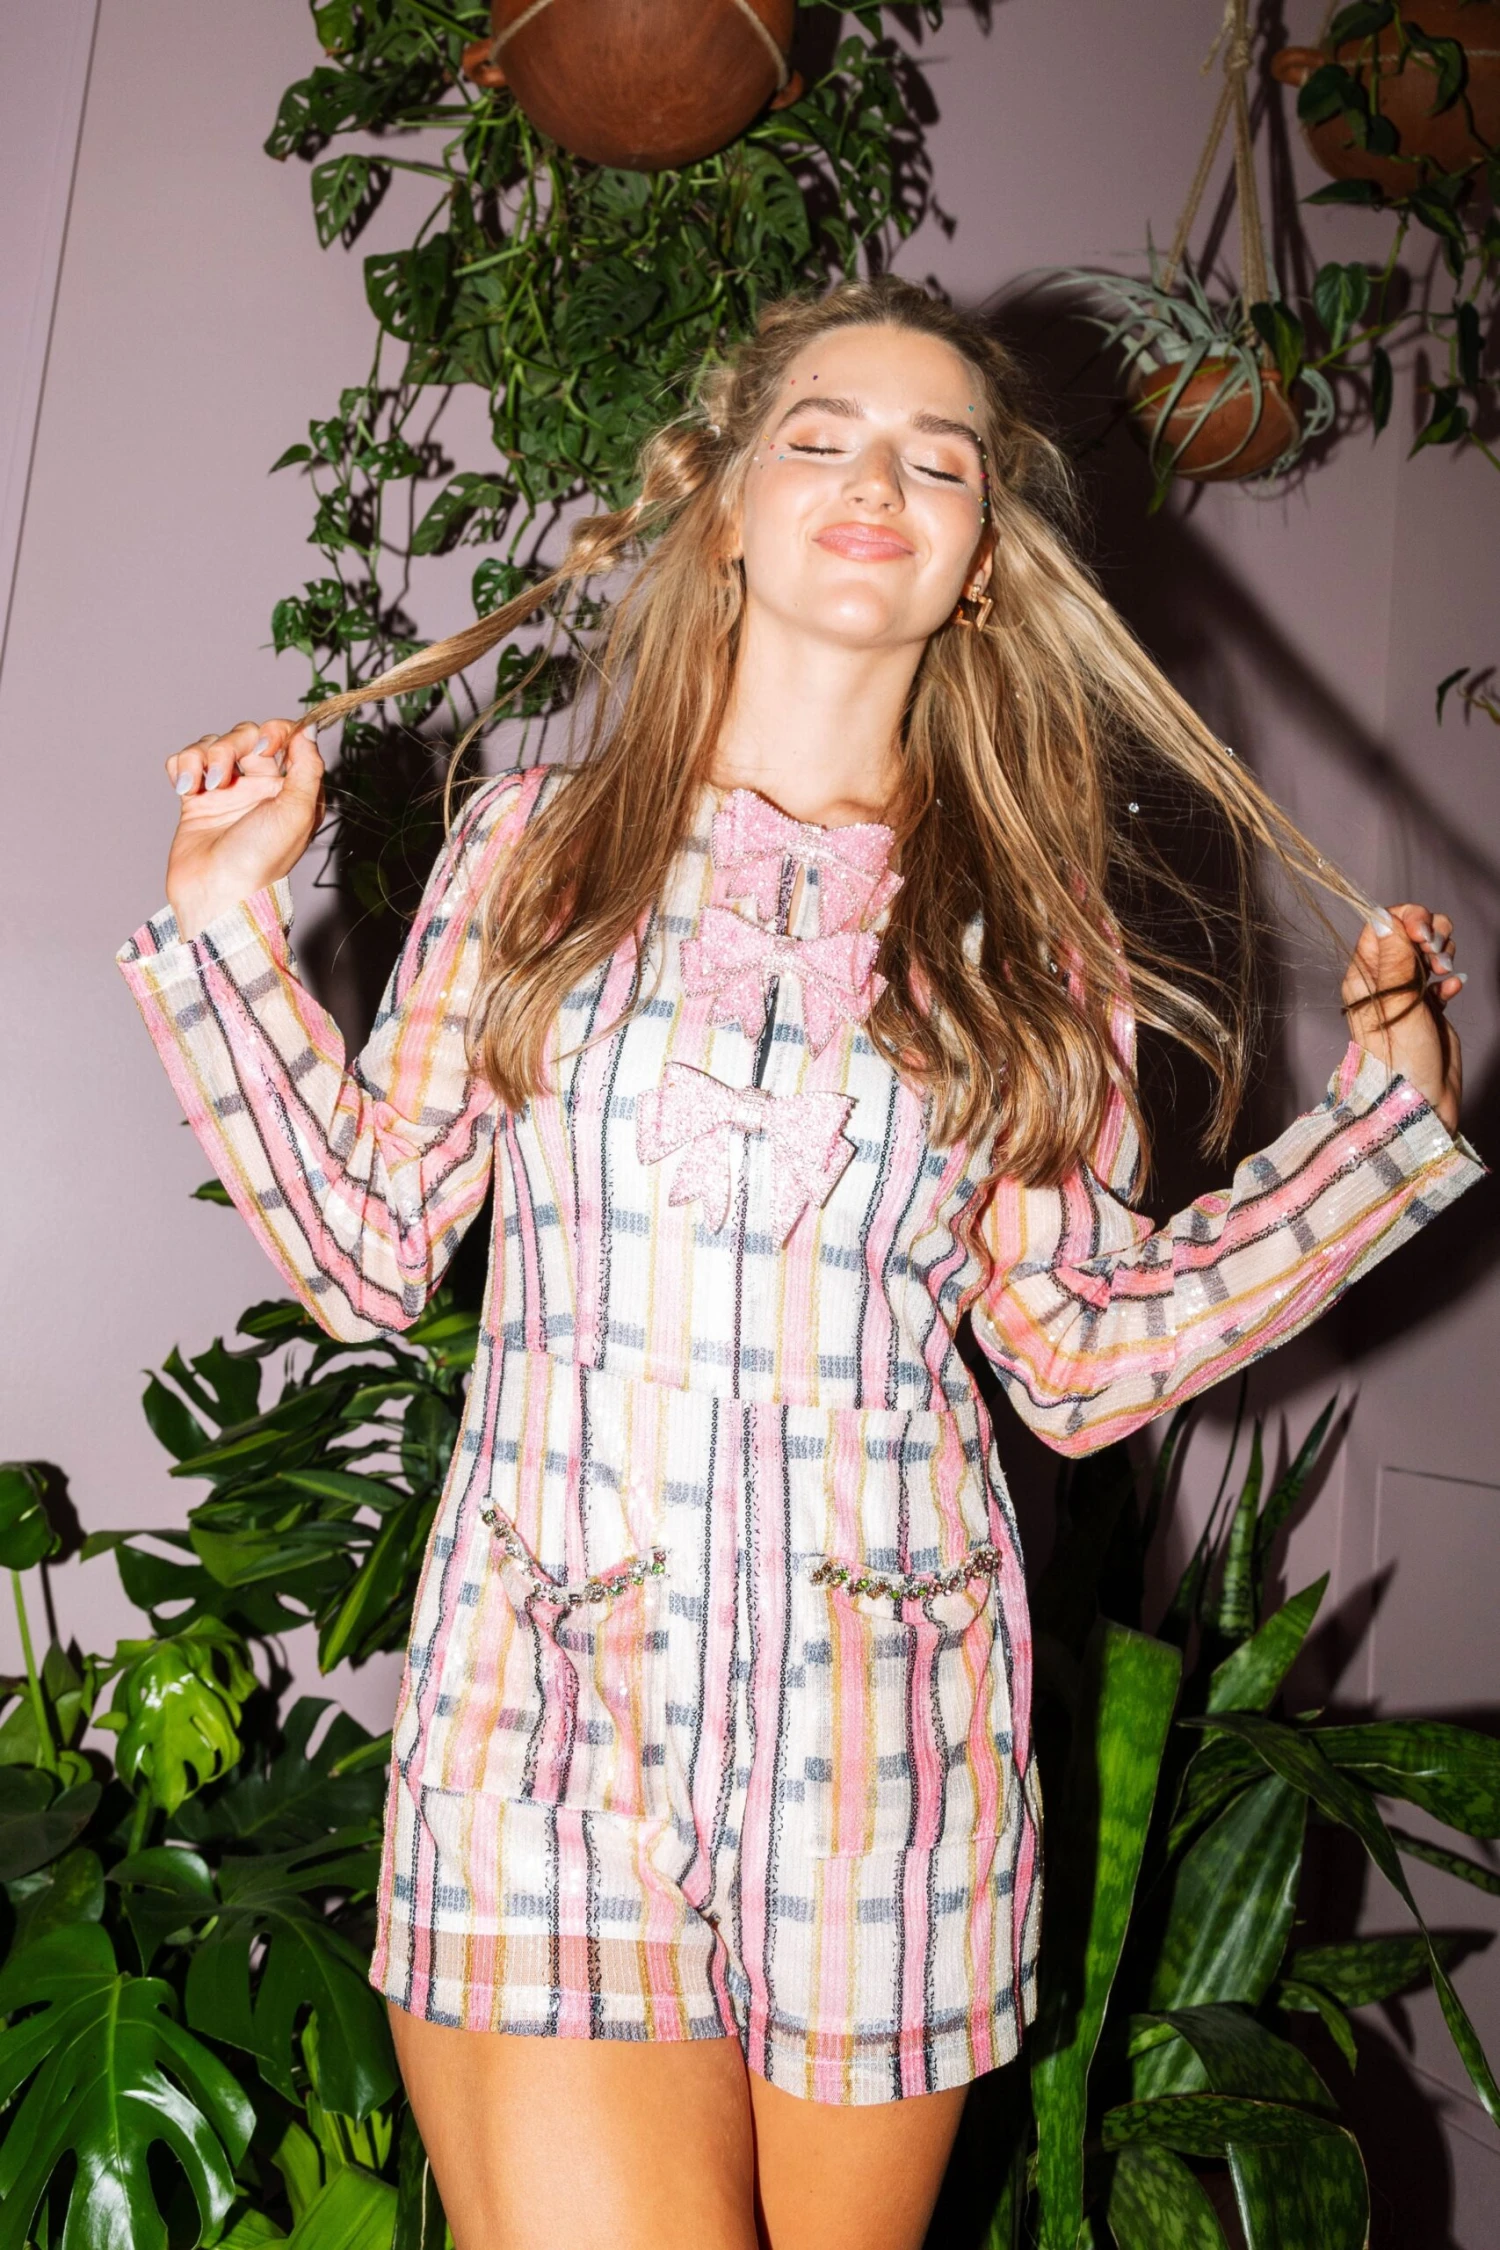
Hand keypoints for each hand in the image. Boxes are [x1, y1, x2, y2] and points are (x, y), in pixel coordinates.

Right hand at [165, 719, 324, 939]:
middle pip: (246, 736)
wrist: (216, 892)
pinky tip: (185, 788)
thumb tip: (308, 730)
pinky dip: (182, 766)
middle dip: (231, 745)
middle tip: (225, 776)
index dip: (275, 731)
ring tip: (204, 787)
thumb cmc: (261, 860)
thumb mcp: (298, 812)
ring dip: (203, 757)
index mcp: (290, 789)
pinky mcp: (196, 799)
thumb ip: (308, 767)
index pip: (286, 738)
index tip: (266, 748)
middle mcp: (260, 787)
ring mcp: (226, 792)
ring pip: (213, 745)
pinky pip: (186, 761)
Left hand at [1342, 901, 1464, 1135]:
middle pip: (1406, 932)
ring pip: (1424, 951)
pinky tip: (1451, 991)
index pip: (1379, 926)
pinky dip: (1449, 978)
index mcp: (1364, 978)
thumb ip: (1394, 961)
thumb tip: (1385, 919)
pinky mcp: (1426, 1008)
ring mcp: (1405, 994)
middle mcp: (1382, 982)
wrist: (1418, 1103)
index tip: (1424, 934)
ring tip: (1444, 972)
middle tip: (1437, 955)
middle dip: (1429, 932)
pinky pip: (1439, 978)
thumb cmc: (1400, 1061)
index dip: (1406, 920)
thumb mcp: (1397, 1005)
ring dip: (1441, 952)